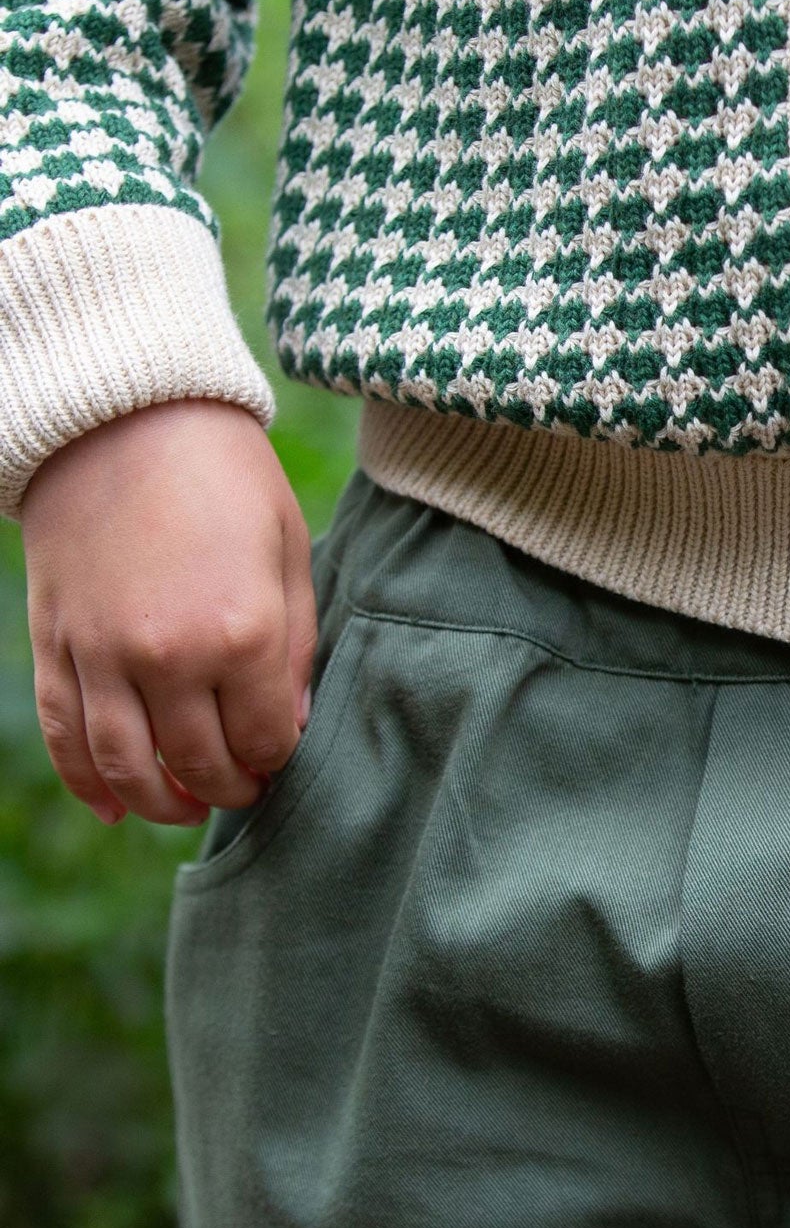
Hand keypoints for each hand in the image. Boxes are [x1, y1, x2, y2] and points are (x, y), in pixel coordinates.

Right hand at [21, 399, 315, 825]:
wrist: (125, 420)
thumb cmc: (228, 478)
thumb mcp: (289, 551)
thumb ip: (295, 646)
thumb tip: (291, 724)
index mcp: (243, 632)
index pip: (265, 738)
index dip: (277, 756)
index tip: (280, 751)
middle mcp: (169, 657)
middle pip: (200, 763)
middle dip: (229, 786)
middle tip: (245, 787)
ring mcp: (103, 656)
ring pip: (126, 767)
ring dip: (161, 802)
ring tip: (189, 805)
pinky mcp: (56, 645)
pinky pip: (65, 736)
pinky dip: (87, 781)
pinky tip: (115, 807)